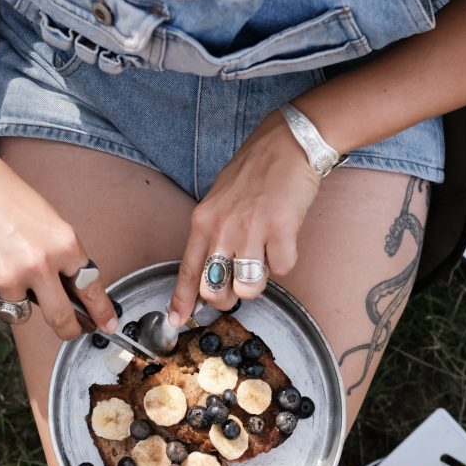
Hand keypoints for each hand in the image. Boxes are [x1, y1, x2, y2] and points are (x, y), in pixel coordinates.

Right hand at [0, 155, 116, 339]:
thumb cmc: (9, 199)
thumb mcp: (51, 223)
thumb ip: (63, 257)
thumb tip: (75, 293)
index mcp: (65, 245)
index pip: (91, 288)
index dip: (101, 312)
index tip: (107, 325)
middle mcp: (40, 264)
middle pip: (60, 317)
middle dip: (68, 329)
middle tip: (69, 331)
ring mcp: (8, 277)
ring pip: (20, 311)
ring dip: (17, 299)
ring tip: (6, 269)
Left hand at [168, 110, 320, 323]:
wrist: (287, 145)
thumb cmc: (255, 172)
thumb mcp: (219, 202)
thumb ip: (213, 234)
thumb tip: (213, 271)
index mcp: (203, 221)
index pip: (187, 271)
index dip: (182, 300)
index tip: (178, 320)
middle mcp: (222, 228)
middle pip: (214, 290)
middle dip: (227, 299)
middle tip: (237, 287)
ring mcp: (251, 230)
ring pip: (248, 288)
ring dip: (258, 281)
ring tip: (264, 257)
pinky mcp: (281, 230)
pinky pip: (283, 269)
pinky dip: (286, 260)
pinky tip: (284, 238)